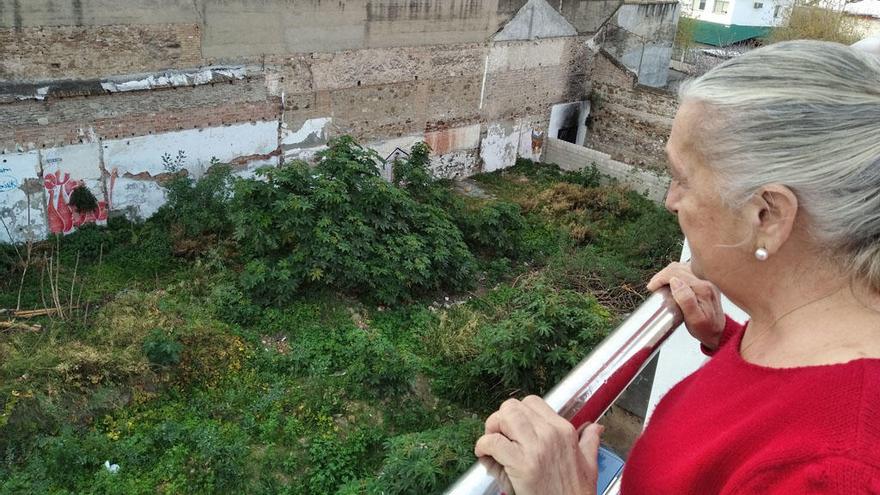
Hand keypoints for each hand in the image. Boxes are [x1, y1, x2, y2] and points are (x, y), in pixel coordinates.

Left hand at [474, 395, 601, 494]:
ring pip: (504, 417)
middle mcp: (550, 434)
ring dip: (492, 428)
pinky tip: (485, 454)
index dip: (518, 413)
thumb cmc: (575, 494)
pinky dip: (483, 446)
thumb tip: (596, 428)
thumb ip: (590, 442)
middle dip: (501, 418)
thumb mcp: (590, 465)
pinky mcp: (522, 464)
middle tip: (499, 434)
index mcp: (564, 431)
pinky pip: (494, 442)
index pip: (532, 402)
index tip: (514, 427)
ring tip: (492, 442)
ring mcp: (536, 447)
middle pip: (513, 406)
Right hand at [647, 262, 725, 350]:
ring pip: (682, 267)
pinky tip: (670, 282)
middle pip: (679, 268)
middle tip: (653, 285)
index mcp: (703, 288)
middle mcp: (706, 281)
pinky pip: (687, 270)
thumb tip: (675, 282)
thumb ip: (686, 300)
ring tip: (659, 283)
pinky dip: (675, 274)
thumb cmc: (706, 329)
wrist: (719, 332)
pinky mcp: (705, 281)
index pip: (677, 273)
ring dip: (668, 273)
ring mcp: (706, 280)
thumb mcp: (695, 320)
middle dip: (662, 275)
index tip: (652, 287)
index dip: (661, 278)